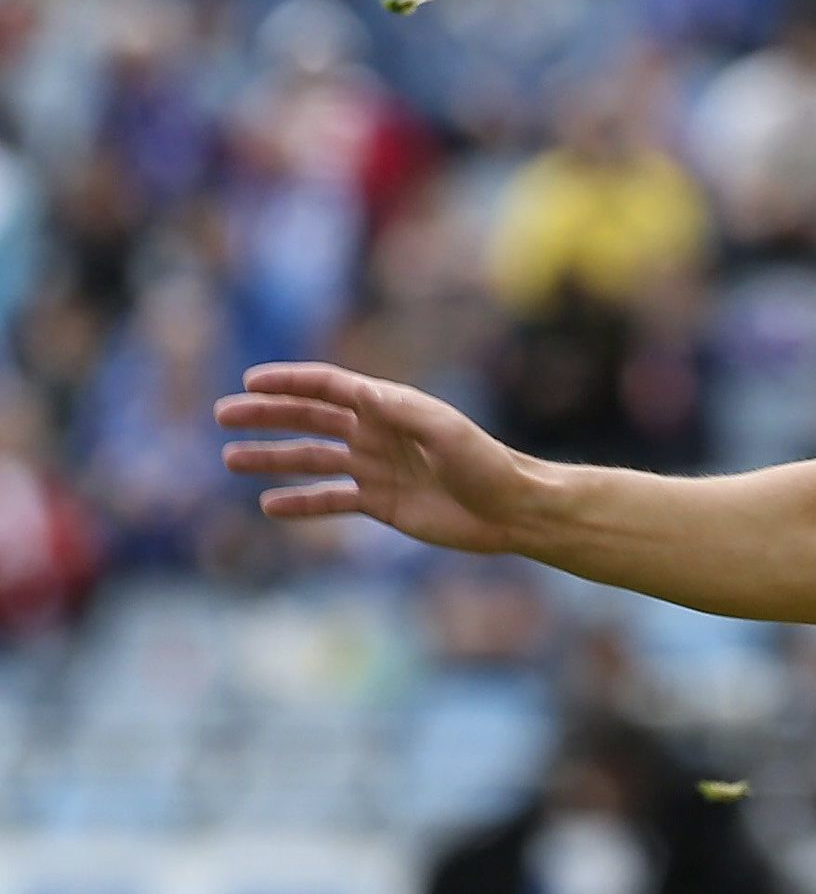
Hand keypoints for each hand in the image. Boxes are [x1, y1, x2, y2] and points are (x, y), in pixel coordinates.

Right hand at [217, 361, 550, 554]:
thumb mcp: (445, 432)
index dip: (289, 382)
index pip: (328, 387)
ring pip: (312, 460)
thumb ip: (401, 411)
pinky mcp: (381, 503)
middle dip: (266, 417)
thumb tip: (359, 392)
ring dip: (272, 459)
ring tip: (232, 460)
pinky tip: (269, 505)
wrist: (513, 511)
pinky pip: (331, 500)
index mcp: (389, 407)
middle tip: (224, 417)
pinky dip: (301, 503)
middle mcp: (376, 433)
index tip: (249, 382)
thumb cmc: (486, 463)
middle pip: (309, 419)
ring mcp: (375, 469)